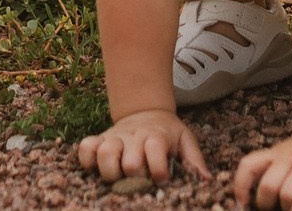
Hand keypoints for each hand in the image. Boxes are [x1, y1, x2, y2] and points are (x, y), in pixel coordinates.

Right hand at [76, 108, 208, 184]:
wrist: (145, 111)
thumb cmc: (168, 133)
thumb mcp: (186, 140)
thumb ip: (195, 160)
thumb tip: (206, 181)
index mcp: (156, 137)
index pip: (155, 153)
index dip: (159, 171)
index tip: (163, 179)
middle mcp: (134, 137)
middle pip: (130, 164)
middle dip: (136, 179)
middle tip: (141, 181)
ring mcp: (114, 137)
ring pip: (105, 155)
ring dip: (111, 172)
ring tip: (120, 177)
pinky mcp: (99, 139)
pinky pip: (85, 148)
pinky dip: (88, 160)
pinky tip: (98, 167)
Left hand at [232, 127, 291, 207]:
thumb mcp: (288, 154)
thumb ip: (274, 170)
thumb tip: (253, 198)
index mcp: (276, 154)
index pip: (248, 165)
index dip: (240, 186)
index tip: (243, 204)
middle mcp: (290, 157)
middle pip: (268, 186)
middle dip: (268, 205)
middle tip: (277, 209)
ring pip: (290, 194)